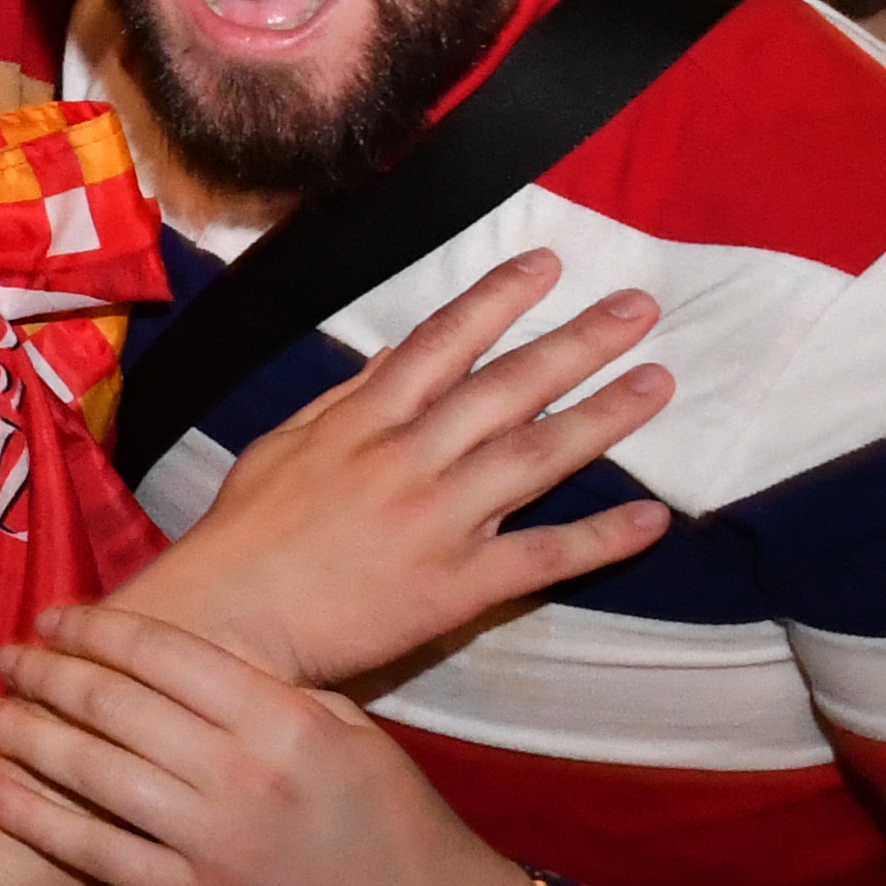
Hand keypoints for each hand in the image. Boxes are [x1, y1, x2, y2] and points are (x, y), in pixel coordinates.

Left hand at [0, 607, 537, 885]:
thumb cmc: (404, 830)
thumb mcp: (353, 734)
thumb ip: (274, 693)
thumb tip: (190, 661)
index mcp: (284, 717)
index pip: (165, 652)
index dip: (96, 629)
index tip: (54, 617)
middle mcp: (242, 771)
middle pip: (114, 704)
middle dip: (45, 673)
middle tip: (5, 656)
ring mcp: (214, 842)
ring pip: (92, 771)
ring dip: (23, 735)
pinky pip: (96, 853)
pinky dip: (32, 818)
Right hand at [128, 248, 677, 687]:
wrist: (227, 620)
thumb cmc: (244, 535)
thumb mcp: (281, 445)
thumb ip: (344, 401)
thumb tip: (394, 357)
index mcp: (363, 422)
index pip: (441, 342)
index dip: (498, 299)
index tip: (548, 266)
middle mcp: (407, 459)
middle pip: (506, 388)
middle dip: (577, 342)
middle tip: (638, 308)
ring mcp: (436, 520)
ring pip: (534, 457)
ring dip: (603, 417)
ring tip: (658, 381)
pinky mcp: (455, 585)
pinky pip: (540, 556)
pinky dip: (598, 538)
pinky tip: (650, 519)